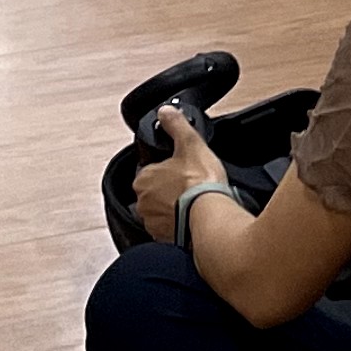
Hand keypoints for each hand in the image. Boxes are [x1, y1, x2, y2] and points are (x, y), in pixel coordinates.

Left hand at [130, 104, 225, 244]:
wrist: (208, 218)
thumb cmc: (199, 184)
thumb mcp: (190, 144)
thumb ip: (176, 125)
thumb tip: (165, 111)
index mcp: (143, 179)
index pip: (151, 171)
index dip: (169, 169)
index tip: (184, 170)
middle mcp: (142, 203)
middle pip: (155, 192)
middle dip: (170, 190)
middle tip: (191, 186)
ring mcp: (152, 223)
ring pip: (161, 212)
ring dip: (174, 209)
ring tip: (195, 203)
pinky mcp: (164, 240)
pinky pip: (169, 230)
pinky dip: (179, 225)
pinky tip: (194, 218)